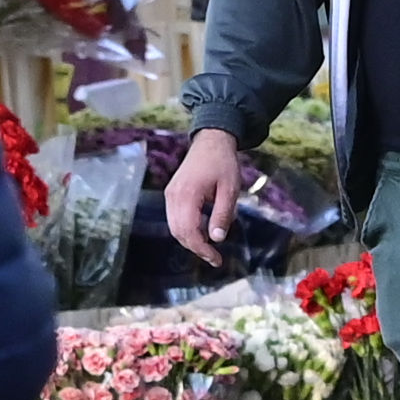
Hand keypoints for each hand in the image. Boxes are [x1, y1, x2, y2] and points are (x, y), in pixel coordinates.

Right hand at [163, 130, 251, 267]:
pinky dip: (186, 230)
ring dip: (190, 241)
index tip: (217, 259)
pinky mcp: (171, 193)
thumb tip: (216, 239)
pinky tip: (202, 234)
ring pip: (174, 227)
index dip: (202, 249)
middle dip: (196, 248)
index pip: (189, 231)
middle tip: (215, 258)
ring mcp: (170, 194)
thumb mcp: (229, 189)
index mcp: (187, 194)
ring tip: (209, 249)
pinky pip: (175, 218)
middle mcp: (173, 195)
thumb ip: (222, 214)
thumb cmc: (223, 163)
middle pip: (178, 233)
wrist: (211, 141)